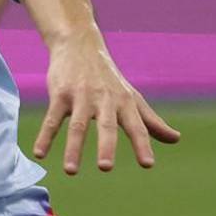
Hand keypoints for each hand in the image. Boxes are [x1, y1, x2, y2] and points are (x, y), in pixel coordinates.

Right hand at [33, 30, 180, 173]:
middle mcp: (104, 100)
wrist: (79, 44)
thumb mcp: (131, 96)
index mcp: (124, 103)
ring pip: (77, 125)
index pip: (136, 126)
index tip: (147, 164)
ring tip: (71, 171)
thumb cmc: (108, 77)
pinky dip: (45, 136)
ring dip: (73, 148)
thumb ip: (151, 121)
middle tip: (105, 167)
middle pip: (106, 125)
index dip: (142, 144)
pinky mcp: (60, 94)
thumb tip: (176, 139)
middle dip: (106, 145)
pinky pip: (52, 118)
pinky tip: (40, 153)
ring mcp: (80, 96)